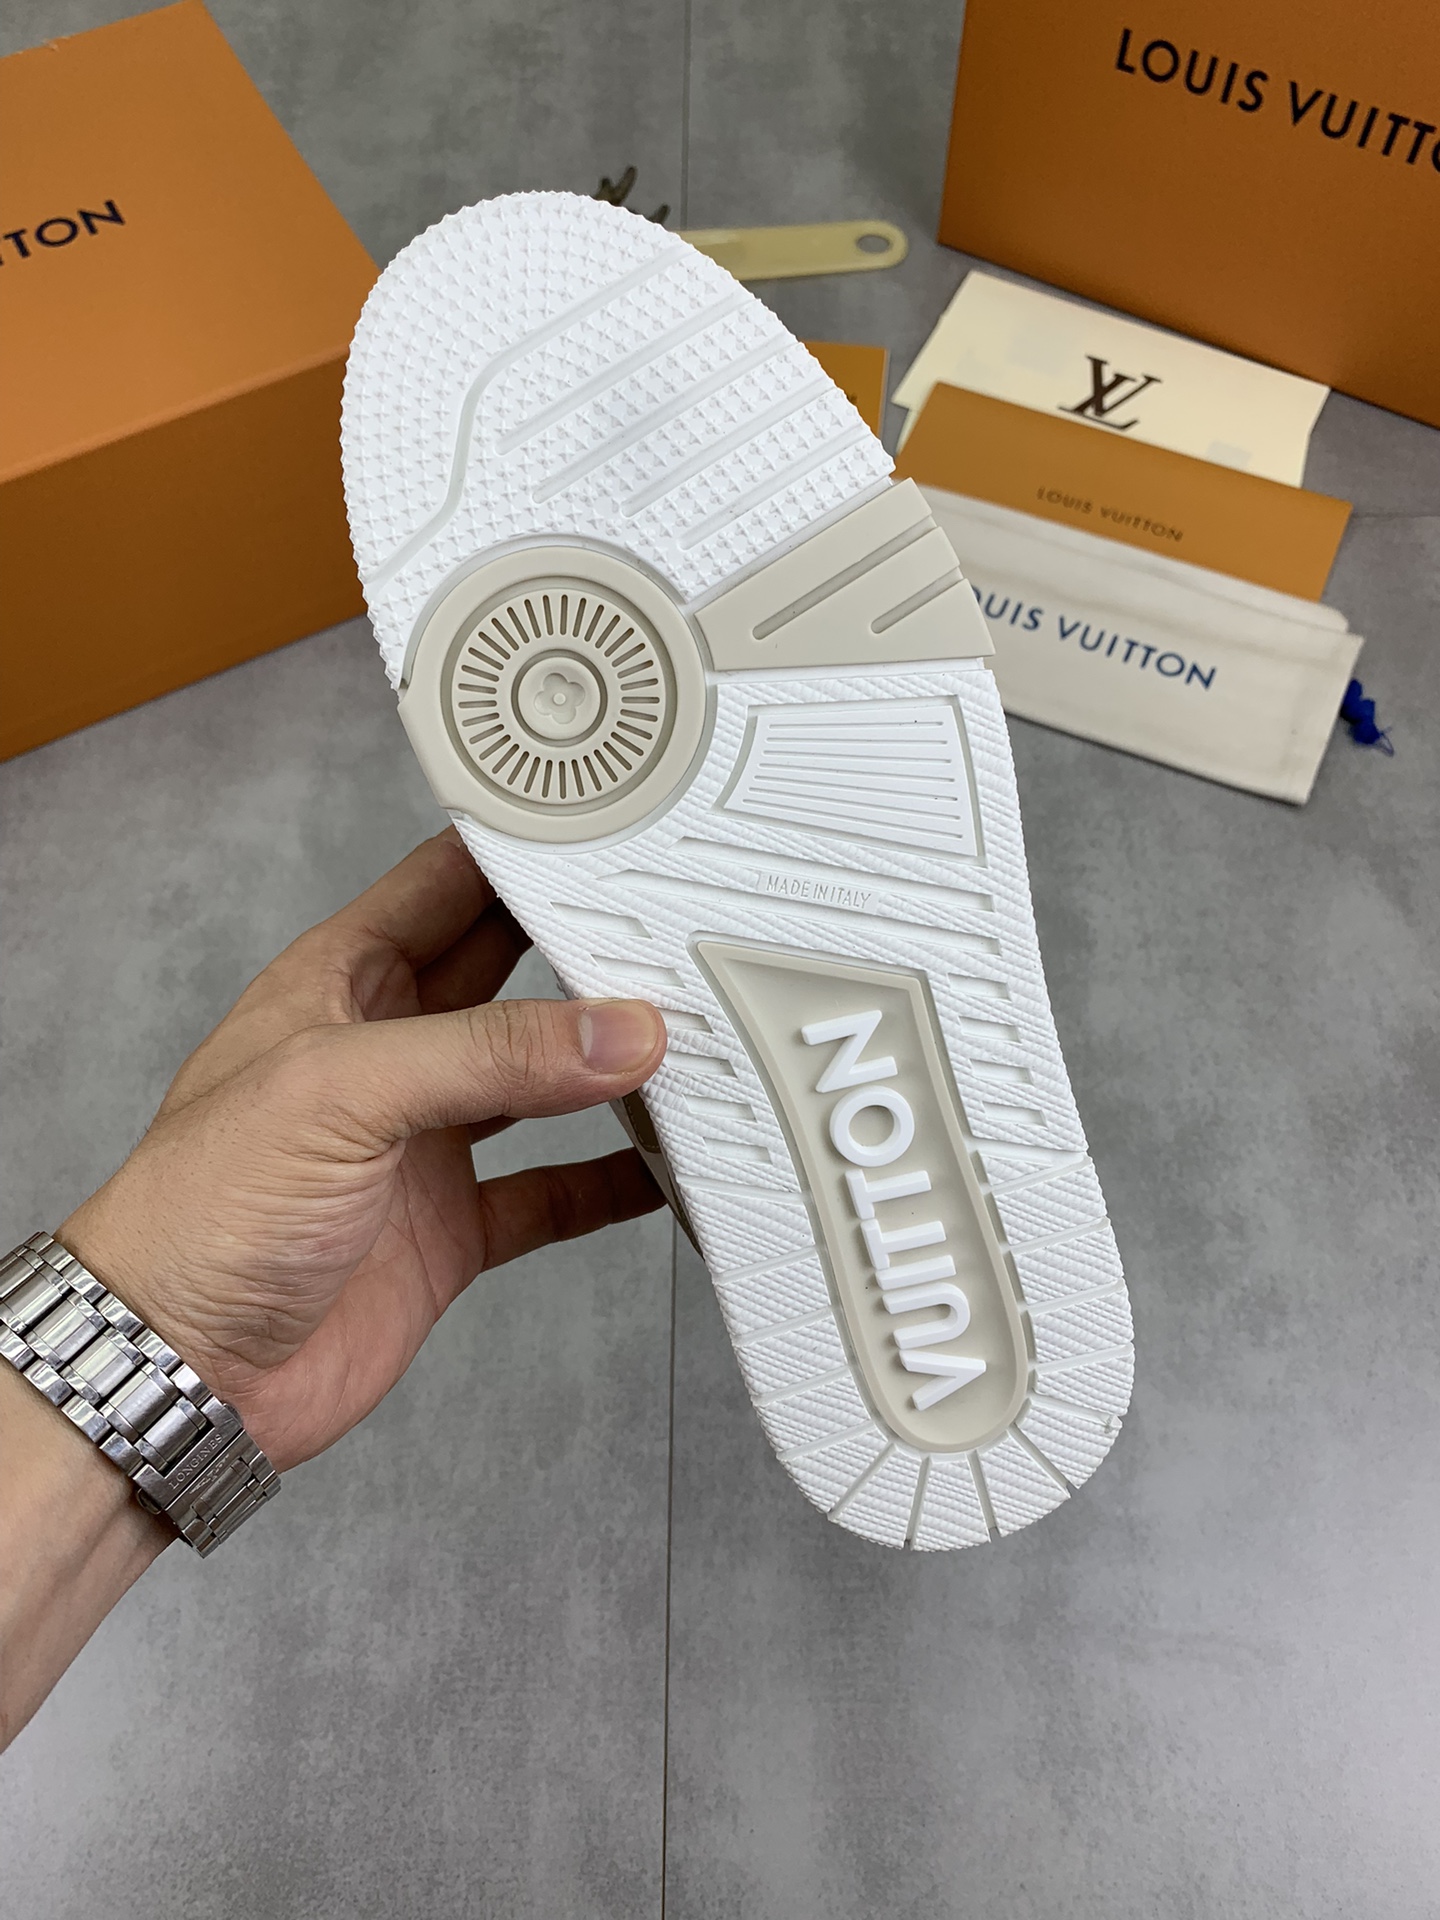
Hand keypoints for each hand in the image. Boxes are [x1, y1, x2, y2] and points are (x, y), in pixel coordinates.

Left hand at [56, 829, 667, 1472]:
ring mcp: (422, 1143)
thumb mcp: (342, 1093)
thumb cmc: (196, 1213)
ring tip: (685, 1041)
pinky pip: (551, 1192)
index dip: (519, 855)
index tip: (605, 833)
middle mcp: (386, 1054)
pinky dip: (610, 1182)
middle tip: (668, 932)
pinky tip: (658, 1169)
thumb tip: (614, 1031)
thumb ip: (486, 1054)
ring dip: (605, 1067)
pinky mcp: (450, 1228)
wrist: (178, 1370)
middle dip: (583, 954)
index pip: (445, 887)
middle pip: (508, 977)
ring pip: (539, 1083)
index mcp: (339, 984)